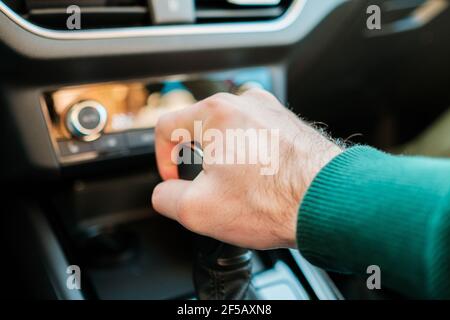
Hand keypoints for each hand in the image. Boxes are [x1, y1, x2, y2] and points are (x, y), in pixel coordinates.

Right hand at [151, 89, 341, 248]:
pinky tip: (261, 181)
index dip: (162, 159)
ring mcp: (270, 111)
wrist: (329, 202)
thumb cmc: (273, 201)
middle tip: (211, 190)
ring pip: (228, 135)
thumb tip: (165, 193)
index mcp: (216, 113)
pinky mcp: (287, 125)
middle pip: (200, 130)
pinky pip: (255, 138)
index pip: (166, 127)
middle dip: (198, 162)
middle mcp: (244, 102)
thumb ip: (166, 198)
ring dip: (225, 161)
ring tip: (241, 188)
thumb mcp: (198, 210)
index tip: (174, 180)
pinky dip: (250, 158)